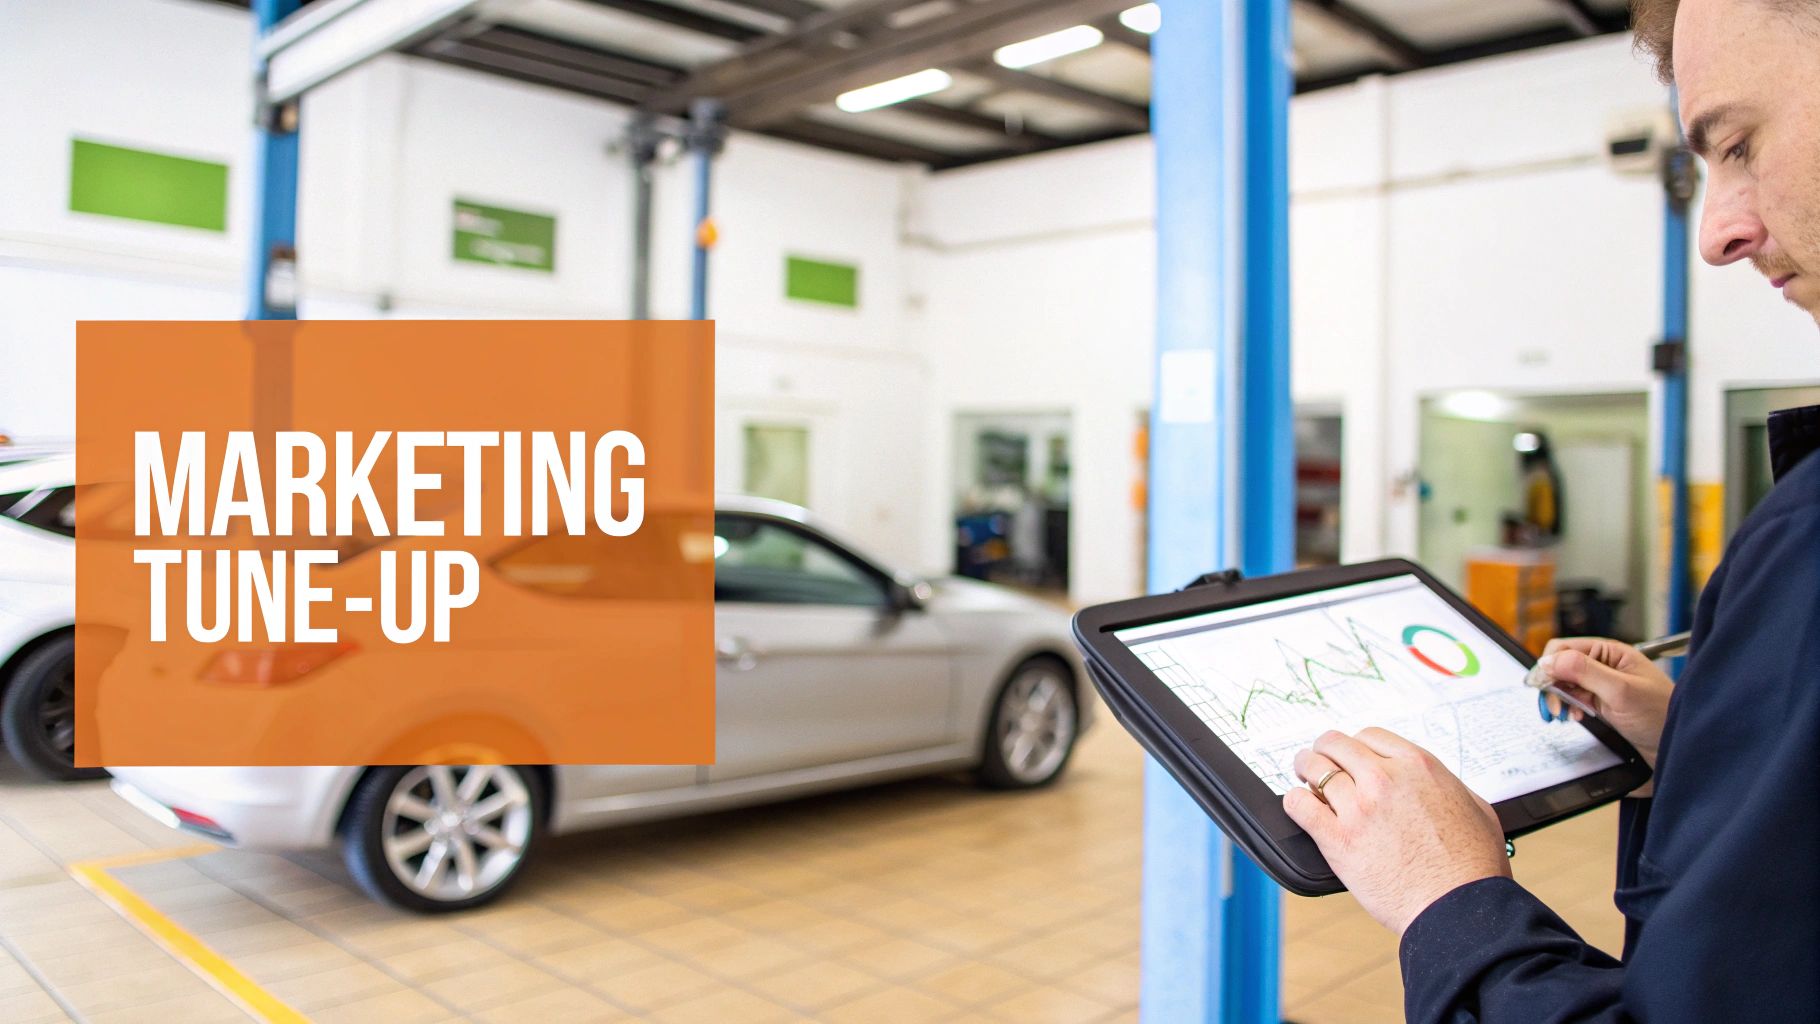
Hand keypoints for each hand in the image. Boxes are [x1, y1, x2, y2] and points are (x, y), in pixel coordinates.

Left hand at [1284, 728, 1510, 935]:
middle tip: (1318, 762)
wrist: (1459, 909)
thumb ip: (1448, 788)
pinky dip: (1294, 802)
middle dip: (1325, 751)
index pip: (1369, 736)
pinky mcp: (1338, 839)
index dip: (1356, 747)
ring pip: (1314, 769)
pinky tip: (1298, 805)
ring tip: (1303, 779)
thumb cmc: (1474, 867)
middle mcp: (1385, 780)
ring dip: (1305, 771)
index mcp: (1419, 767)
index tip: (1351, 759)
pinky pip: (1299, 805)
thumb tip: (1435, 784)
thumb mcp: (1477, 810)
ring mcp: (1359, 808)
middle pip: (1335, 745)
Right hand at [1537, 637, 1673, 778]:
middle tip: (1555, 708)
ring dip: (1559, 699)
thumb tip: (1548, 661)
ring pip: (1564, 684)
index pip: (1563, 649)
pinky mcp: (1602, 703)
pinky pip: (1574, 699)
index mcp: (1609, 653)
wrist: (1679, 747)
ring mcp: (1602, 685)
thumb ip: (1584, 672)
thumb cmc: (1661, 715)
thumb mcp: (1620, 691)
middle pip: (1559, 667)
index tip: (1543, 687)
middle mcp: (1603, 665)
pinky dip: (1569, 708)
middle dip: (1552, 686)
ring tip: (1566, 715)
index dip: (1549, 667)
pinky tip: (1576, 717)